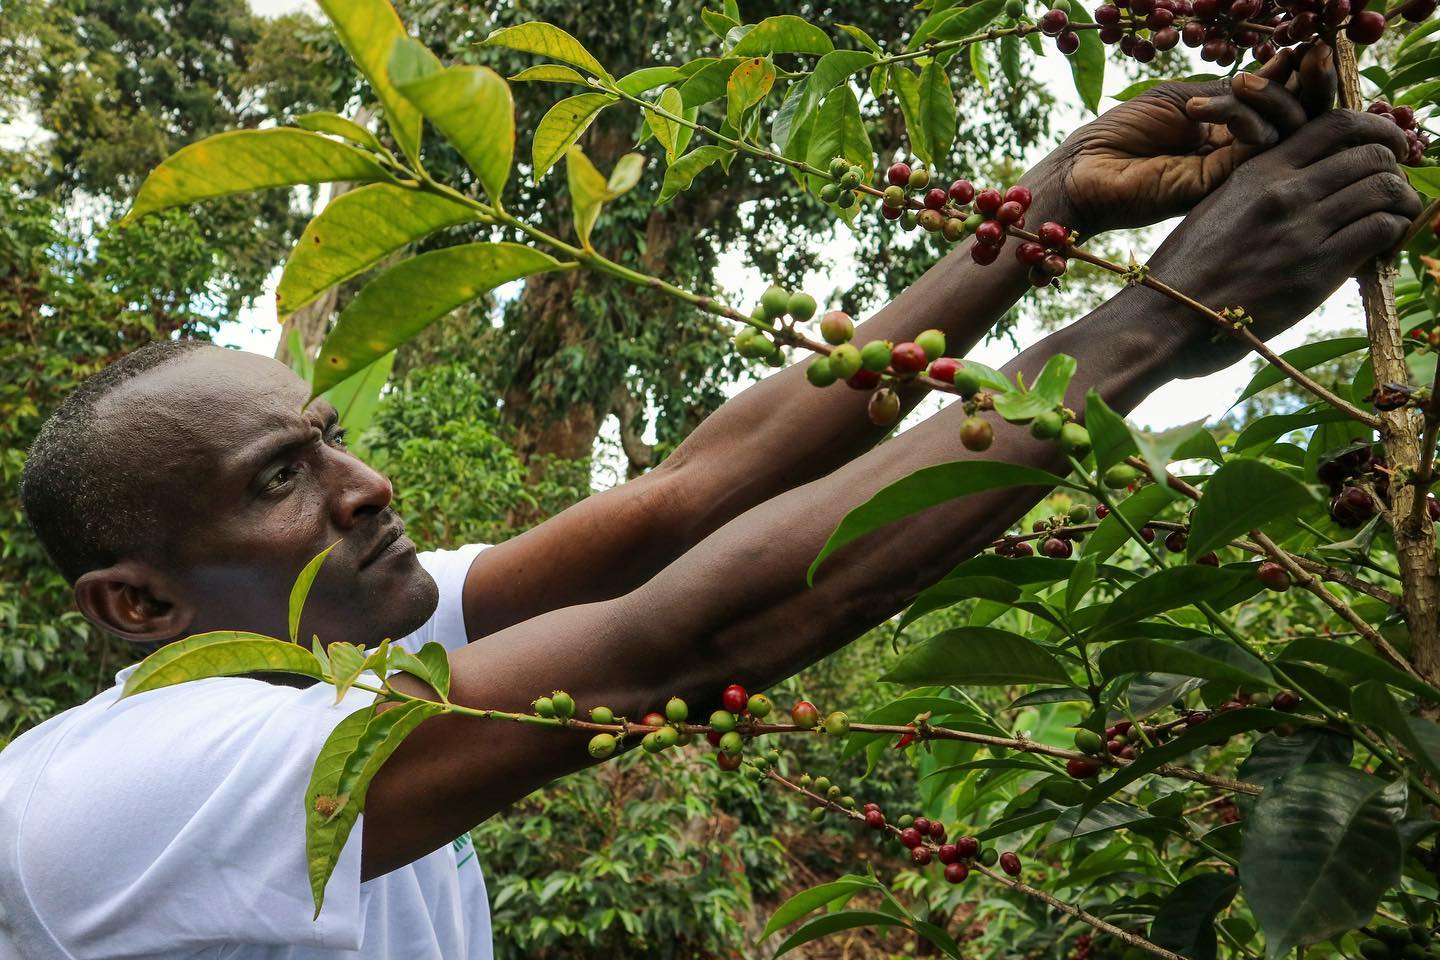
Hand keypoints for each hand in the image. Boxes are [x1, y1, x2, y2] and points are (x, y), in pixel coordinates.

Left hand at [1042, 44, 1336, 236]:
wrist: (1084, 169)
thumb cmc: (1123, 131)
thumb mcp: (1183, 97)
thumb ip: (1233, 89)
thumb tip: (1284, 63)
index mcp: (1231, 129)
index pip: (1285, 101)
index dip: (1301, 73)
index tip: (1307, 44)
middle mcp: (1239, 152)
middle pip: (1302, 119)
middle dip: (1313, 83)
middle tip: (1312, 52)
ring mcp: (1233, 171)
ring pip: (1286, 133)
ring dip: (1274, 97)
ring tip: (1244, 80)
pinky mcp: (1219, 187)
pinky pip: (1255, 150)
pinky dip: (1243, 120)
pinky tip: (1209, 108)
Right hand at [1137, 107, 1421, 379]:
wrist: (1163, 319)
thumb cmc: (1183, 273)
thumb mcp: (1215, 210)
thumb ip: (1259, 191)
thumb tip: (1302, 187)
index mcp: (1257, 171)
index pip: (1336, 124)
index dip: (1376, 129)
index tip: (1387, 146)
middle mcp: (1284, 191)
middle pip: (1369, 154)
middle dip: (1395, 167)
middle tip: (1397, 187)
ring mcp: (1303, 228)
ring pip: (1383, 188)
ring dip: (1401, 201)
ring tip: (1398, 216)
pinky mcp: (1317, 269)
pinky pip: (1380, 229)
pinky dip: (1394, 232)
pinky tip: (1385, 244)